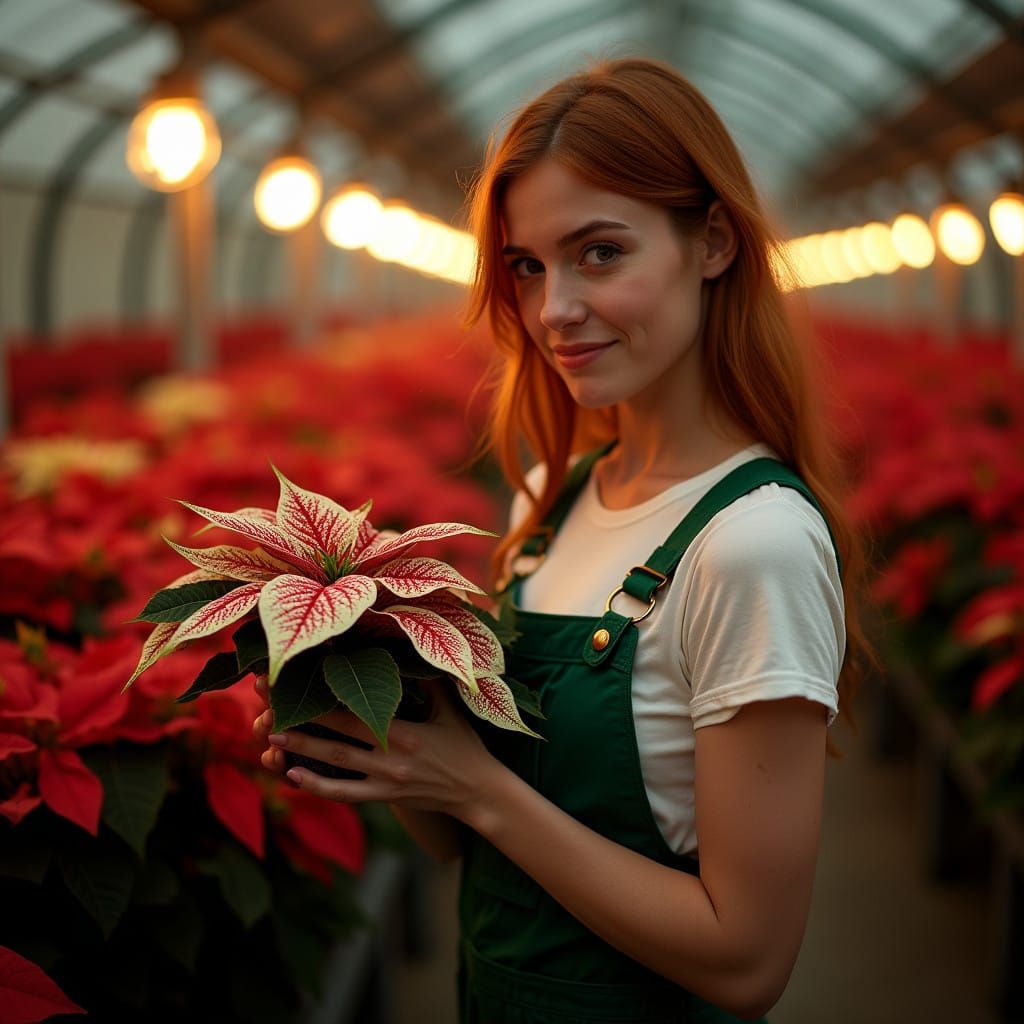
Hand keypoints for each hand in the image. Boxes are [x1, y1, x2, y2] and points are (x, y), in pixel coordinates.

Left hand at [254, 680, 501, 822]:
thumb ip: (428, 680)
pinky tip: (293, 777)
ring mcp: (385, 782)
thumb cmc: (464, 745)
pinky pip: (346, 794)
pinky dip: (318, 787)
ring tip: (272, 739)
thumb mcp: (451, 708)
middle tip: (267, 707)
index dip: (323, 699)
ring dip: (302, 753)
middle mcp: (391, 759)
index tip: (297, 683)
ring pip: (336, 767)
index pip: (355, 713)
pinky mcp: (384, 798)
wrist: (479, 791)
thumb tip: (409, 646)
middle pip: (337, 738)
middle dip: (300, 722)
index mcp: (406, 732)